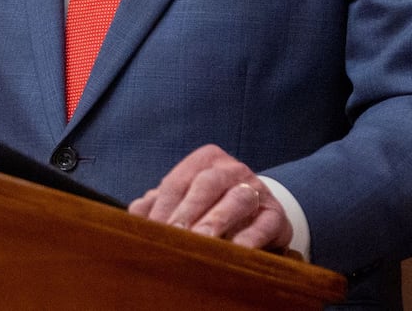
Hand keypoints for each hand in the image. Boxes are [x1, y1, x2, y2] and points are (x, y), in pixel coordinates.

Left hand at [128, 144, 293, 252]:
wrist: (258, 212)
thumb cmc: (211, 206)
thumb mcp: (184, 199)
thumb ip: (158, 204)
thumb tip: (135, 214)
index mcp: (205, 161)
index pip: (178, 181)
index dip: (163, 206)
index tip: (151, 231)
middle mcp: (232, 169)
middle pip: (207, 184)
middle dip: (188, 210)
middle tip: (175, 234)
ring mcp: (257, 190)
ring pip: (238, 199)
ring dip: (218, 220)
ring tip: (203, 240)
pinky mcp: (275, 215)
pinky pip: (265, 224)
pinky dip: (251, 238)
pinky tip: (236, 250)